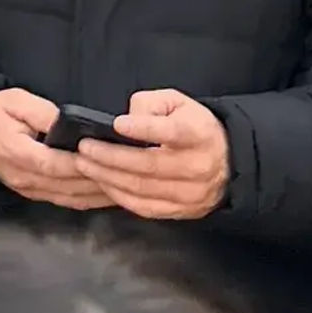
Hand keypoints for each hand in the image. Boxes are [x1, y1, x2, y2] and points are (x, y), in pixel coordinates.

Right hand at [0, 88, 115, 210]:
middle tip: (125, 173)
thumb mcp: (14, 100)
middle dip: (96, 180)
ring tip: (124, 185)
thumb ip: (40, 111)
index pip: (50, 163)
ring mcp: (30, 190)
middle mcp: (24, 177)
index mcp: (15, 151)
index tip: (102, 158)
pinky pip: (67, 201)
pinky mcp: (37, 195)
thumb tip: (66, 122)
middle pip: (66, 185)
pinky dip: (89, 199)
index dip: (76, 164)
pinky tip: (108, 194)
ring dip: (97, 194)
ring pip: (70, 197)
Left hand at [79, 89, 229, 219]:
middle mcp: (197, 166)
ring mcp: (191, 193)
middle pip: (149, 165)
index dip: (143, 128)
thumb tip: (126, 120)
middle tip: (84, 148)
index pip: (171, 132)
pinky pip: (146, 207)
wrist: (227, 161)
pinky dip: (120, 196)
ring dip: (109, 177)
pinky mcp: (182, 211)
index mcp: (197, 134)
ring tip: (85, 164)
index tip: (117, 124)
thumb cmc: (192, 125)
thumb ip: (149, 104)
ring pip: (143, 189)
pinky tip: (103, 182)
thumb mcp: (176, 102)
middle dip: (111, 157)